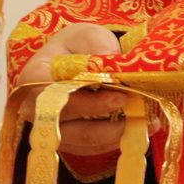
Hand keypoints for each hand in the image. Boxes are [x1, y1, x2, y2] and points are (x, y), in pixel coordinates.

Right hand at [13, 22, 159, 155]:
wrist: (74, 59)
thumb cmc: (77, 45)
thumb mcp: (86, 35)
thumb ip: (96, 45)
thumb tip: (111, 60)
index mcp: (34, 78)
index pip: (57, 97)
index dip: (88, 102)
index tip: (120, 97)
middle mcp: (36, 110)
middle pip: (70, 125)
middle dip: (108, 123)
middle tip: (141, 113)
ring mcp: (51, 129)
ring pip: (84, 140)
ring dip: (119, 135)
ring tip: (149, 123)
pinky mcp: (69, 141)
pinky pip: (93, 148)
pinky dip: (118, 140)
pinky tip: (143, 129)